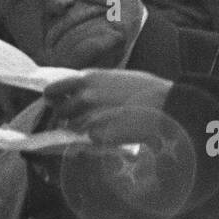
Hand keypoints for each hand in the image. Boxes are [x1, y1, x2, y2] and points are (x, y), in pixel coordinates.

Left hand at [44, 69, 172, 141]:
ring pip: (73, 128)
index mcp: (88, 79)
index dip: (53, 97)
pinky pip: (89, 140)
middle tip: (82, 118)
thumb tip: (79, 93)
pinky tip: (112, 134)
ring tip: (102, 125)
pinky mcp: (99, 136)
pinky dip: (96, 139)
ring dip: (82, 129)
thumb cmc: (145, 90)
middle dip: (67, 117)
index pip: (53, 89)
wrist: (165, 105)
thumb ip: (94, 85)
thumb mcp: (115, 78)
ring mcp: (90, 117)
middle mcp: (84, 97)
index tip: (55, 101)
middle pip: (60, 112)